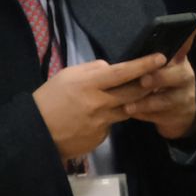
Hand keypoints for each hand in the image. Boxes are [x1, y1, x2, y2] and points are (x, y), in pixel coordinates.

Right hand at [33, 56, 164, 160]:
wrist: (35, 134)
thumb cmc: (49, 100)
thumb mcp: (67, 76)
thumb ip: (92, 69)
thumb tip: (112, 67)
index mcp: (89, 84)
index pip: (122, 72)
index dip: (143, 64)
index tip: (161, 58)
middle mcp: (99, 103)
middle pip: (134, 92)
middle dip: (150, 84)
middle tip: (160, 77)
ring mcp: (102, 123)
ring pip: (128, 109)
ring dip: (134, 102)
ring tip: (136, 94)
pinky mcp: (101, 137)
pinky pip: (113, 124)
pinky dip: (111, 118)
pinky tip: (99, 118)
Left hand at [122, 17, 195, 140]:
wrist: (179, 112)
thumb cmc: (162, 82)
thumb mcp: (162, 66)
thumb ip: (152, 54)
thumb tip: (148, 38)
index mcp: (178, 60)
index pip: (186, 43)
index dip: (190, 33)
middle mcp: (184, 76)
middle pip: (178, 75)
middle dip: (160, 77)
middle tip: (144, 80)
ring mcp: (183, 97)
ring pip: (166, 100)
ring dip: (146, 103)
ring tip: (129, 105)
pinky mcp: (177, 115)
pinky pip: (158, 116)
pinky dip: (143, 115)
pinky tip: (130, 113)